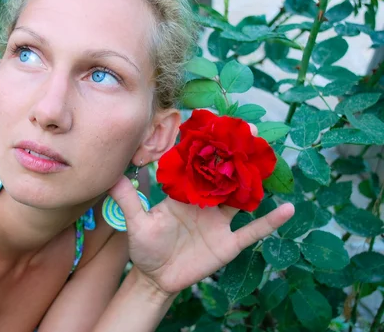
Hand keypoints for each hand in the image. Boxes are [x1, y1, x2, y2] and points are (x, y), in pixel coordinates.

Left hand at [109, 121, 293, 295]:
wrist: (157, 277)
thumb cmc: (145, 247)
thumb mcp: (135, 223)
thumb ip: (127, 199)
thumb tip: (111, 174)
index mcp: (183, 194)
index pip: (197, 165)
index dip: (204, 146)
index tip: (214, 122)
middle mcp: (205, 202)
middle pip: (224, 174)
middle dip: (235, 153)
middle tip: (250, 128)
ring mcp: (219, 222)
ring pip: (241, 196)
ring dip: (254, 179)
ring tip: (269, 157)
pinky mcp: (228, 243)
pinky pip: (252, 230)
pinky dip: (270, 221)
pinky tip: (288, 209)